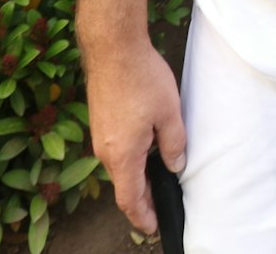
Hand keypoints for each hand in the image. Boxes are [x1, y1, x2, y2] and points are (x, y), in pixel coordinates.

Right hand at [85, 41, 188, 234]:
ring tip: (159, 176)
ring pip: (119, 166)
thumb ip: (174, 145)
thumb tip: (175, 167)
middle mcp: (105, 151)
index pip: (130, 199)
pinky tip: (147, 148)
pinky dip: (130, 158)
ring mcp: (99, 136)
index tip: (153, 228)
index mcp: (123, 155)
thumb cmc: (142, 78)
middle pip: (123, 185)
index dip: (142, 217)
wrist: (113, 48)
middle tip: (161, 203)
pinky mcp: (100, 121)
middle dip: (142, 198)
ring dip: (137, 176)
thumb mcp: (169, 113)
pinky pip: (115, 150)